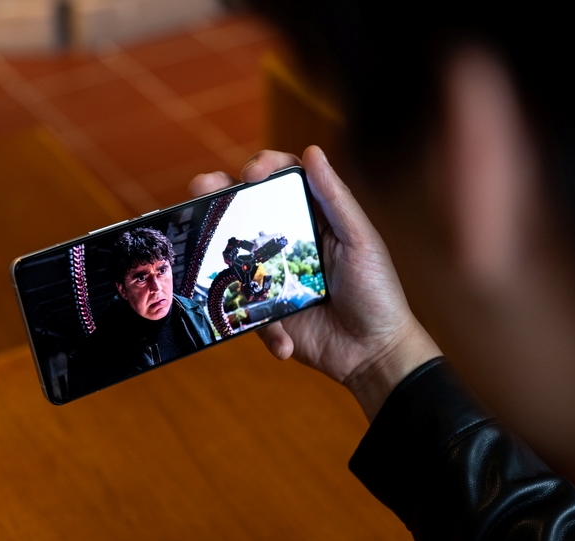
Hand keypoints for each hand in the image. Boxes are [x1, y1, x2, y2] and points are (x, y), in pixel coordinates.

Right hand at [189, 146, 441, 420]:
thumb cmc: (377, 291)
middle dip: (218, 192)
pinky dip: (265, 328)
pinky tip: (285, 339)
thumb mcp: (361, 241)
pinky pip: (247, 312)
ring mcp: (272, 277)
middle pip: (245, 209)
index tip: (253, 172)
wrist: (374, 353)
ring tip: (197, 243)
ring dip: (212, 249)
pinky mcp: (265, 311)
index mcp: (313, 218)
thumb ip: (336, 199)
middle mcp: (287, 243)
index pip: (282, 180)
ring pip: (232, 255)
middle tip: (203, 187)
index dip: (264, 166)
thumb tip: (312, 152)